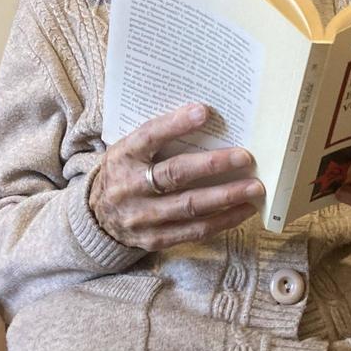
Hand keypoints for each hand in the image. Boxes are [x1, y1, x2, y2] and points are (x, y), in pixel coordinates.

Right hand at [89, 103, 264, 250]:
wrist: (96, 217)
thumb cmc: (125, 172)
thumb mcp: (129, 149)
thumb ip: (158, 138)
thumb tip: (204, 118)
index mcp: (123, 156)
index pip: (149, 136)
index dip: (176, 124)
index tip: (205, 112)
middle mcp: (129, 187)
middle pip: (175, 174)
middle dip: (213, 165)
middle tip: (245, 157)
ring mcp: (141, 217)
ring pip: (189, 206)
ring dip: (226, 196)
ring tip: (254, 188)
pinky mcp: (154, 239)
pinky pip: (193, 231)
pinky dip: (222, 221)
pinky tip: (243, 210)